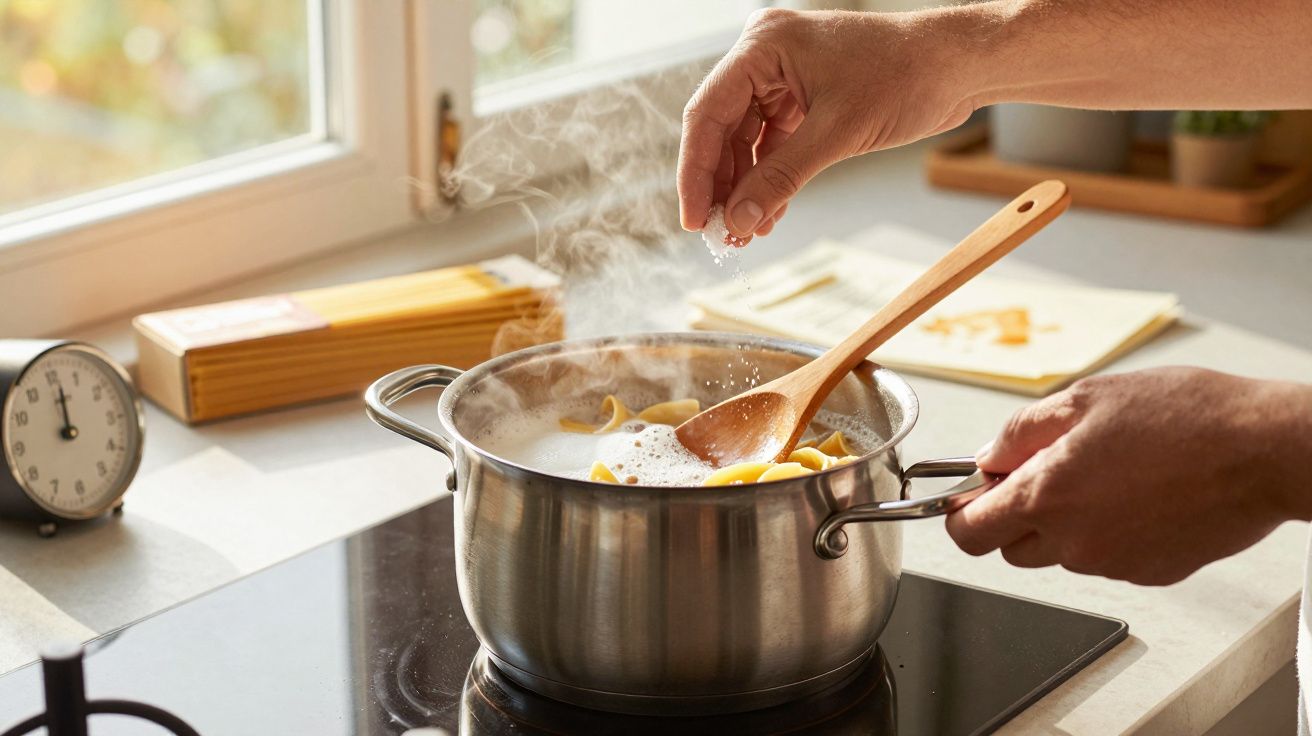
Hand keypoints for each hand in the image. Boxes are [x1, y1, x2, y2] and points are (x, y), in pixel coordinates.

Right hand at [677, 7, 976, 237]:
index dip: (696, 172)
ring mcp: (784, 78)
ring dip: (746, 189)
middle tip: (720, 234)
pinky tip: (767, 215)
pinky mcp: (804, 99)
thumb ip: (781, 179)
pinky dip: (771, 179)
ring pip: (746, 142)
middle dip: (723, 186)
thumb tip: (738, 222)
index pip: (707, 113)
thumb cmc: (907, 76)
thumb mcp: (838, 133)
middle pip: (722, 130)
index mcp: (763, 46)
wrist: (959, 67)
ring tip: (744, 233)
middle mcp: (766, 58)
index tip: (694, 219)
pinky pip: (773, 145)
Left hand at [946, 368, 1311, 584]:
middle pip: (1009, 546)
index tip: (966, 494)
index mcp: (1047, 497)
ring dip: (1062, 522)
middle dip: (1012, 513)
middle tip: (1043, 469)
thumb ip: (1023, 431)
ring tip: (1104, 472)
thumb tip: (990, 455)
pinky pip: (1105, 559)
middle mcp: (1074, 542)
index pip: (967, 531)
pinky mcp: (1149, 573)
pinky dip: (1107, 532)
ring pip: (1059, 553)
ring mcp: (1113, 564)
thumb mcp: (1085, 399)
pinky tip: (1136, 493)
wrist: (1264, 451)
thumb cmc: (1187, 417)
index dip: (958, 512)